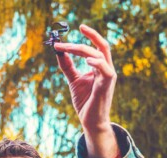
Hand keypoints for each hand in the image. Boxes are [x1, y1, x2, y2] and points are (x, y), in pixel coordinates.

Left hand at [54, 24, 118, 157]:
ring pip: (100, 55)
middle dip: (92, 35)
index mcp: (100, 67)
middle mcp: (106, 70)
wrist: (91, 122)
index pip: (96, 47)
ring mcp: (108, 78)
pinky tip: (86, 60)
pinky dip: (97, 62)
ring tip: (67, 47)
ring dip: (82, 49)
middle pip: (102, 46)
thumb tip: (59, 52)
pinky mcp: (106, 87)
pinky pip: (106, 70)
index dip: (85, 38)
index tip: (72, 31)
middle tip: (79, 26)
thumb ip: (68, 66)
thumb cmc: (85, 102)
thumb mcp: (73, 81)